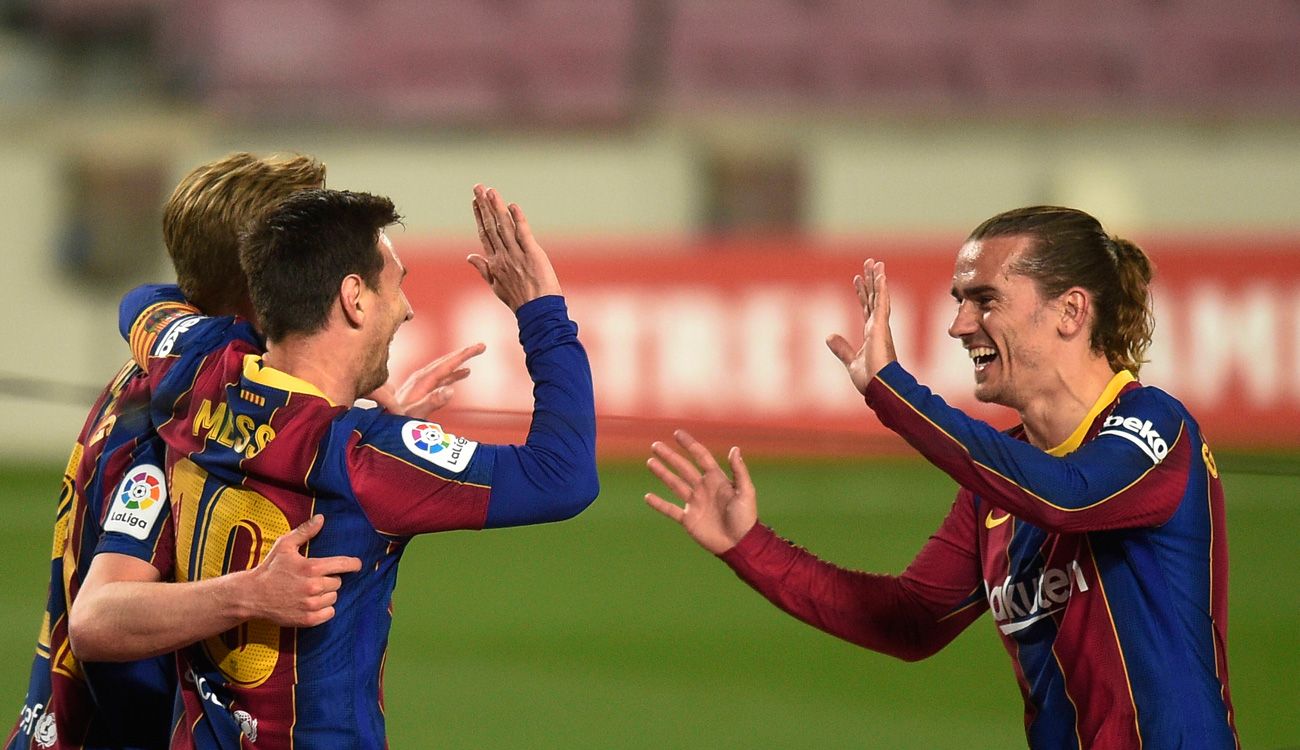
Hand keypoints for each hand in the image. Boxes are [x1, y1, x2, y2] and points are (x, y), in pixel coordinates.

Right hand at [246, 514, 361, 627]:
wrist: (253, 596)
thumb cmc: (270, 568)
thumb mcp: (285, 546)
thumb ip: (305, 531)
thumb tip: (321, 518)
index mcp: (311, 568)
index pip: (343, 564)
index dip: (353, 564)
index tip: (357, 564)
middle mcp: (314, 587)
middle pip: (338, 582)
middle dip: (330, 579)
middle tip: (315, 578)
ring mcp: (311, 605)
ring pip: (334, 597)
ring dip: (327, 594)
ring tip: (311, 590)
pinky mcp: (308, 619)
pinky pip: (329, 613)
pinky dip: (325, 609)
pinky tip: (313, 603)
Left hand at [367, 342, 485, 417]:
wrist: (381, 423)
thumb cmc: (397, 422)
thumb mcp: (415, 414)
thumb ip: (432, 402)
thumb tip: (451, 389)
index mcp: (422, 381)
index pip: (447, 364)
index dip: (464, 355)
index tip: (479, 347)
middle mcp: (421, 378)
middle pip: (446, 361)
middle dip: (464, 353)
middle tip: (482, 346)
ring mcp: (421, 383)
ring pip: (444, 368)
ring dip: (460, 361)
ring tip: (474, 354)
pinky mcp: (421, 389)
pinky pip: (442, 377)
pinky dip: (454, 373)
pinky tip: (463, 374)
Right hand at [467, 184, 561, 310]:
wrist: (537, 312)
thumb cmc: (519, 300)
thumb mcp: (496, 286)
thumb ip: (483, 269)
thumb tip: (469, 257)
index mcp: (494, 262)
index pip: (484, 234)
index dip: (479, 216)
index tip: (475, 201)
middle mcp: (503, 256)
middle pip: (491, 226)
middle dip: (483, 205)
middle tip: (478, 187)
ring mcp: (517, 254)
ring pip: (504, 226)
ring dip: (496, 207)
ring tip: (490, 191)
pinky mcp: (532, 254)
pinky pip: (523, 233)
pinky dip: (517, 219)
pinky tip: (512, 205)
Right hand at [644, 430, 757, 554]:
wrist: (740, 544)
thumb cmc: (746, 518)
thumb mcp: (746, 492)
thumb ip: (739, 471)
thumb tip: (735, 448)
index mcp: (717, 479)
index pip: (700, 457)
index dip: (689, 445)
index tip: (677, 433)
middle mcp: (703, 488)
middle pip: (683, 468)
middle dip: (669, 456)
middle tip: (655, 446)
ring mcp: (695, 503)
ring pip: (674, 484)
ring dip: (662, 473)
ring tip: (650, 462)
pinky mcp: (688, 519)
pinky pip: (670, 509)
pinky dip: (659, 504)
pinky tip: (647, 496)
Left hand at [826, 258, 896, 395]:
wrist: (879, 389)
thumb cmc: (870, 381)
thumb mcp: (851, 362)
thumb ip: (842, 349)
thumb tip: (829, 336)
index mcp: (871, 335)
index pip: (865, 308)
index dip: (862, 293)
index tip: (857, 279)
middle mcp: (878, 328)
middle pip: (873, 298)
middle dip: (871, 280)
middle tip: (869, 263)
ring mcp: (880, 326)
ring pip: (879, 296)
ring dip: (877, 279)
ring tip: (875, 263)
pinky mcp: (881, 327)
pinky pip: (882, 303)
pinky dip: (882, 288)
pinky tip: (881, 275)